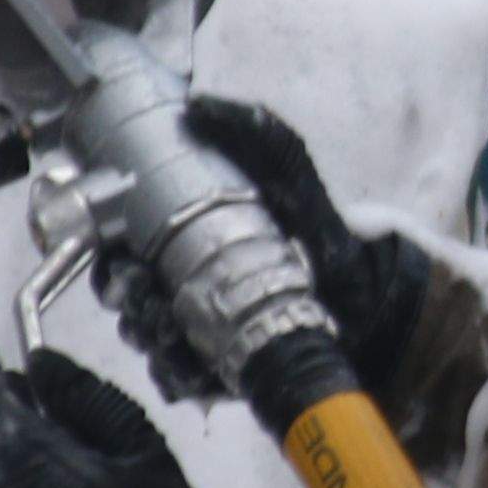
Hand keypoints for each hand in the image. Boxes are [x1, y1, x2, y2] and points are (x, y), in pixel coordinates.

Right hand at [98, 97, 440, 410]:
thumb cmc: (327, 234)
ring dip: (149, 337)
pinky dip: (179, 376)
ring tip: (174, 333)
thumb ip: (259, 136)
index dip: (110, 249)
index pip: (123, 244)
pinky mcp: (218, 372)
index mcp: (186, 236)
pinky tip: (197, 369)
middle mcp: (182, 283)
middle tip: (148, 296)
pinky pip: (178, 381)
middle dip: (126, 297)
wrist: (377, 303)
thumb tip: (198, 106)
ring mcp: (197, 330)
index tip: (121, 253)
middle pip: (125, 294)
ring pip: (145, 338)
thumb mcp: (296, 175)